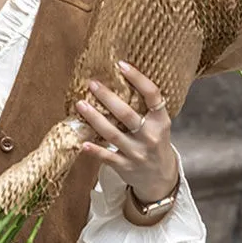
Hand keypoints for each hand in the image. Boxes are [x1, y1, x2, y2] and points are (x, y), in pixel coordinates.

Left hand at [75, 61, 177, 202]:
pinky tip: (82, 142)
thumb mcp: (159, 124)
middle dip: (108, 98)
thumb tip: (119, 77)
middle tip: (92, 84)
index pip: (152, 95)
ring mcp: (137, 153)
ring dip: (94, 119)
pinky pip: (107, 157)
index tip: (121, 64)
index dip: (138, 78)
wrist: (161, 177)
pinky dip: (95, 150)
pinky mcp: (125, 167)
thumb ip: (144, 107)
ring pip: (113, 134)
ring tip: (80, 104)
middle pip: (127, 114)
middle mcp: (150, 136)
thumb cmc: (155, 142)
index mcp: (161, 121)